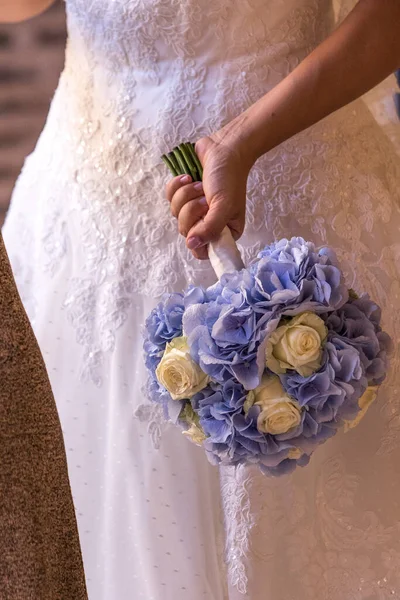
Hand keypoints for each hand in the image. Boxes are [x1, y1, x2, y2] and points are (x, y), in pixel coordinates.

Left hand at [166, 128, 253, 259]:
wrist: (224, 148)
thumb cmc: (229, 178)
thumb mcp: (224, 206)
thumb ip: (210, 229)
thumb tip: (192, 245)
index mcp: (223, 231)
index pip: (203, 252)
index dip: (198, 240)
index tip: (201, 224)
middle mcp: (207, 224)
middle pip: (186, 231)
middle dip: (192, 210)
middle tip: (205, 198)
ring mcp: (193, 209)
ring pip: (175, 213)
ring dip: (186, 195)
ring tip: (200, 184)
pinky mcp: (182, 194)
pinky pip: (169, 197)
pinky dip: (177, 185)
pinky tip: (189, 176)